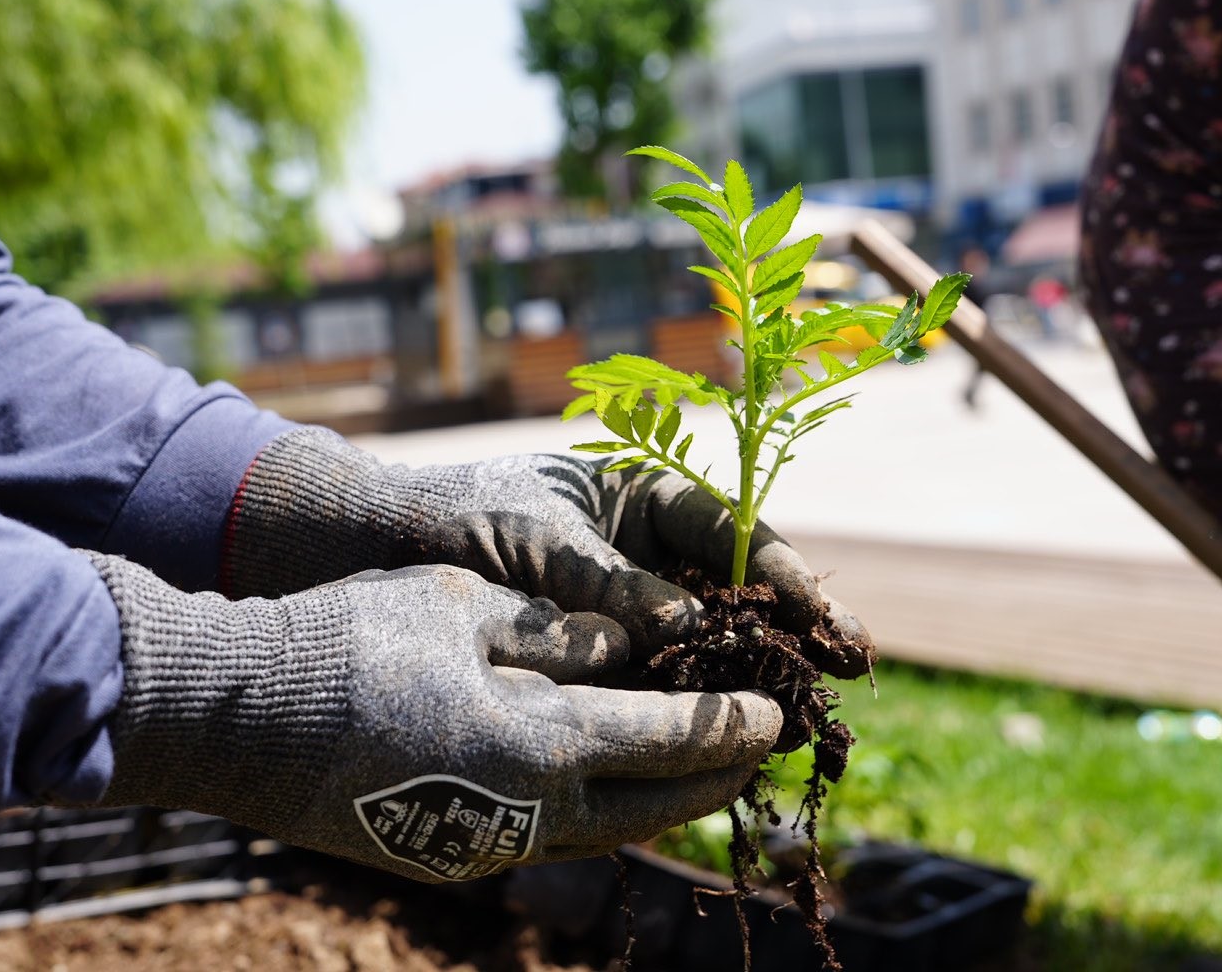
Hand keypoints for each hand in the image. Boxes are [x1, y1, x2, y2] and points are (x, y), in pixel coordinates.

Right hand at [84, 554, 781, 881]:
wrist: (232, 719)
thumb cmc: (347, 643)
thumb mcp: (463, 610)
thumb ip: (557, 632)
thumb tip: (627, 644)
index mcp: (539, 743)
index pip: (665, 739)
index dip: (727, 726)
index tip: (775, 711)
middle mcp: (525, 813)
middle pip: (651, 805)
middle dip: (714, 777)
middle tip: (761, 749)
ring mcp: (482, 845)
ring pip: (604, 832)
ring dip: (663, 804)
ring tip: (702, 774)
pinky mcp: (447, 854)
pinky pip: (554, 839)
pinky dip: (602, 814)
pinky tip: (610, 788)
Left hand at [223, 428, 874, 676]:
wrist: (371, 550)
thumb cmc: (456, 518)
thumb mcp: (538, 542)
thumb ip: (611, 584)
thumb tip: (688, 631)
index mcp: (637, 494)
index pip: (728, 527)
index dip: (781, 568)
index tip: (819, 609)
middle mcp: (642, 549)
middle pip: (736, 584)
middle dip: (793, 622)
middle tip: (850, 662)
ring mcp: (624, 603)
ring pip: (708, 637)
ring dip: (758, 668)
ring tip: (810, 706)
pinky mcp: (598, 653)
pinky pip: (660, 676)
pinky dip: (696, 699)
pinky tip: (732, 728)